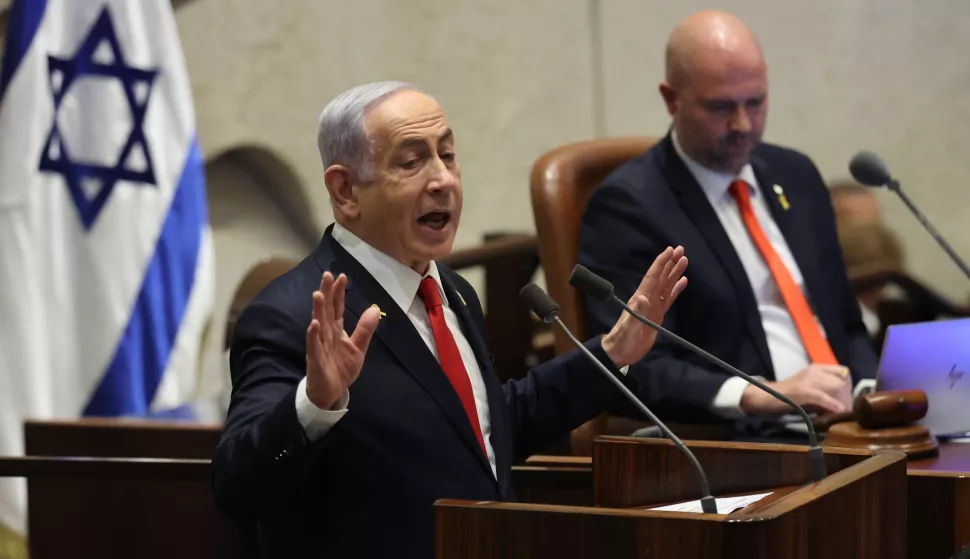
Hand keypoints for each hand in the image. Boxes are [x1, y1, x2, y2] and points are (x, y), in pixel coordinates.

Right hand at [304, 272, 380, 409]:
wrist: (331, 392)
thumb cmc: (341, 368)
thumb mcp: (358, 347)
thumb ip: (365, 329)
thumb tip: (374, 309)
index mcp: (336, 330)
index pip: (337, 307)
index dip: (339, 293)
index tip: (341, 276)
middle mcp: (326, 334)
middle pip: (326, 310)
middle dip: (326, 293)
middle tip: (327, 275)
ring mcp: (319, 345)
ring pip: (318, 323)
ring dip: (317, 309)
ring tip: (318, 293)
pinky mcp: (315, 359)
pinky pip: (313, 345)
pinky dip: (313, 335)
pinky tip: (313, 324)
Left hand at [602, 246, 688, 367]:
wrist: (621, 352)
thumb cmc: (623, 340)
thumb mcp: (629, 327)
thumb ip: (636, 313)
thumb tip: (643, 298)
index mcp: (640, 298)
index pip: (652, 276)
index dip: (661, 263)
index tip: (670, 250)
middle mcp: (648, 298)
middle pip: (661, 277)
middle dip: (670, 263)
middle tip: (681, 249)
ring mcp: (653, 306)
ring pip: (666, 285)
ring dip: (674, 273)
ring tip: (684, 260)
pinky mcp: (658, 315)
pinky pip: (668, 298)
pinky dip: (676, 289)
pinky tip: (683, 281)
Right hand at [741, 364, 852, 414]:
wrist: (767, 396)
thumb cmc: (789, 395)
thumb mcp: (810, 388)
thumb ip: (825, 391)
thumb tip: (843, 404)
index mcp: (817, 368)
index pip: (843, 372)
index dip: (848, 386)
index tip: (846, 399)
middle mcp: (814, 371)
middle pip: (841, 381)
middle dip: (846, 398)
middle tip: (844, 411)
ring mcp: (807, 380)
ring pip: (835, 388)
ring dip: (841, 403)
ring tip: (840, 414)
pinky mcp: (802, 391)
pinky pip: (822, 396)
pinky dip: (832, 404)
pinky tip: (838, 412)